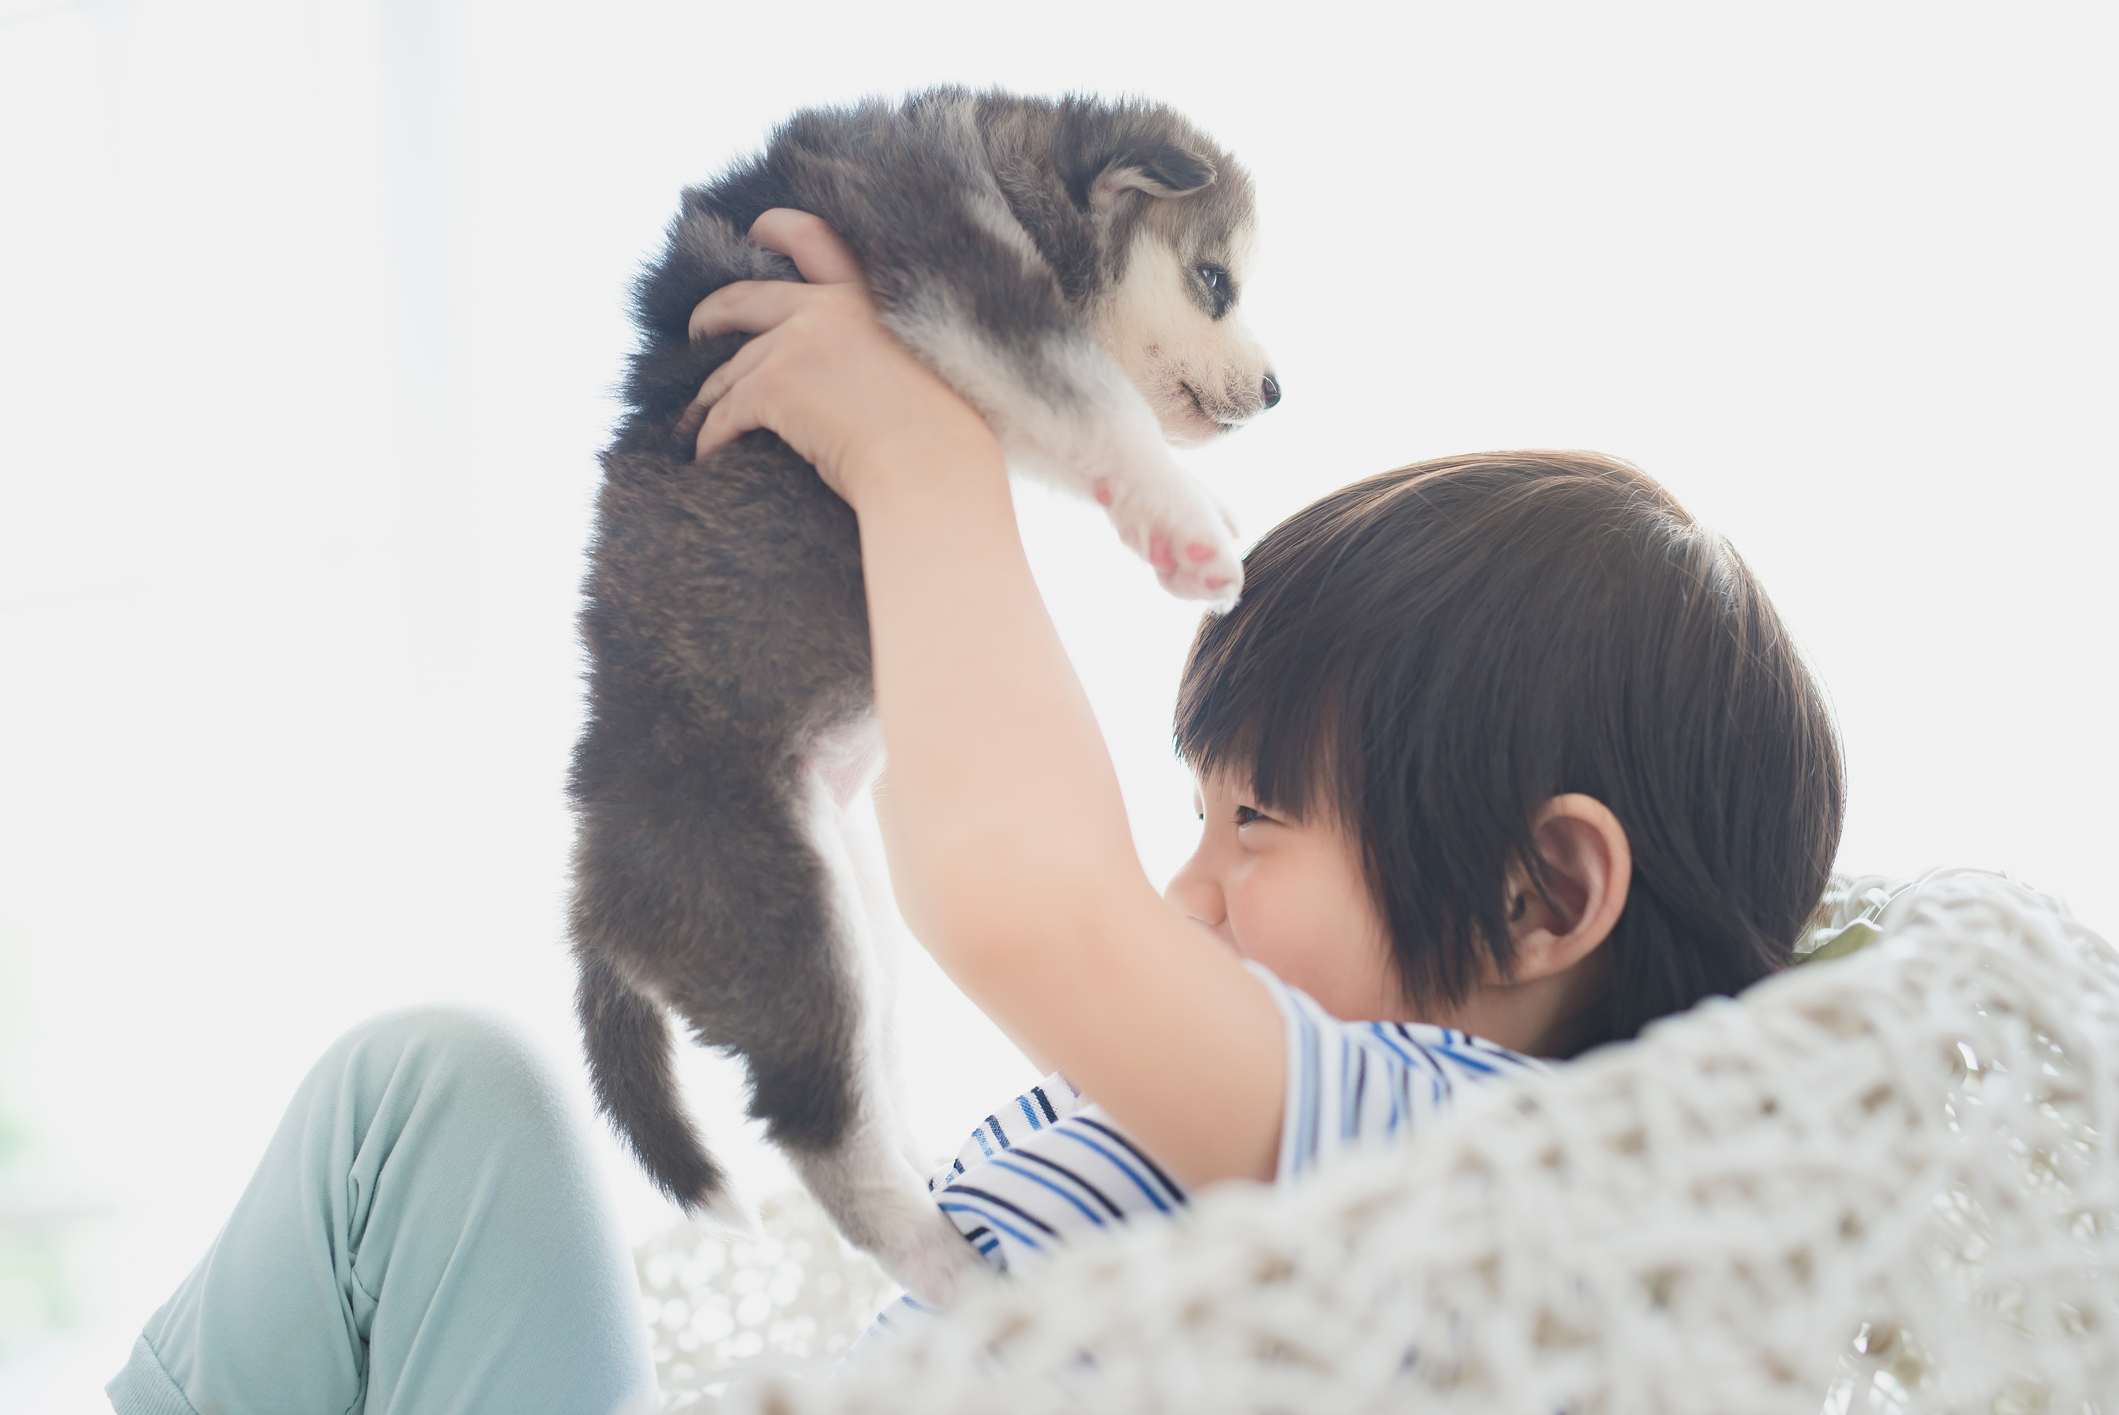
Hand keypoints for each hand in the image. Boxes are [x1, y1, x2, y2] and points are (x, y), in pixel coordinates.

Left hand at [684, 209, 999, 506]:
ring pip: (731, 368)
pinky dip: (711, 433)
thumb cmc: (945, 440)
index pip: (815, 239)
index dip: (778, 229)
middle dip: (711, 315)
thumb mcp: (929, 364)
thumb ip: (889, 348)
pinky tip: (706, 451)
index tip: (757, 230)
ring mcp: (798, 342)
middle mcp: (830, 306)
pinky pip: (725, 411)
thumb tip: (859, 371)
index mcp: (872, 295)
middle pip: (744, 298)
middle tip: (697, 332)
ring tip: (698, 419)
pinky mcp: (773, 384)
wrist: (932, 470)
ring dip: (710, 396)